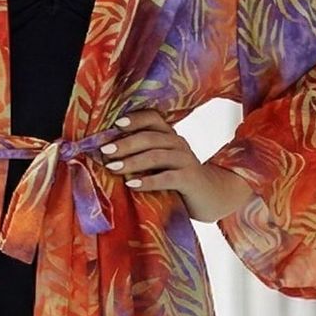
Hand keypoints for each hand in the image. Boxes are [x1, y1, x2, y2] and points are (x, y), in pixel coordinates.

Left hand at [97, 107, 254, 222]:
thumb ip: (142, 156)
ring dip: (132, 161)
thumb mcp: (161, 164)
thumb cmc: (178, 180)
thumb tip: (106, 156)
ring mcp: (185, 161)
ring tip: (113, 167)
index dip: (135, 119)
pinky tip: (132, 185)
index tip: (114, 124)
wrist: (211, 197)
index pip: (153, 118)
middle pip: (150, 138)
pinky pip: (167, 177)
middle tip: (105, 151)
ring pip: (157, 156)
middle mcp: (178, 144)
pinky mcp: (190, 179)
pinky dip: (148, 181)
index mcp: (170, 136)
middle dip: (125, 143)